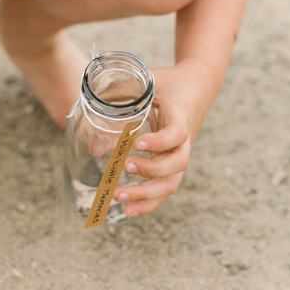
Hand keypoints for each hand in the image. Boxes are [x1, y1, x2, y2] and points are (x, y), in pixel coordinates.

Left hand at [112, 64, 205, 216]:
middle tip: (126, 166)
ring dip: (146, 194)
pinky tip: (129, 210)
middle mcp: (184, 140)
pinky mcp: (173, 164)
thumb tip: (91, 118)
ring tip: (119, 198)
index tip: (138, 143)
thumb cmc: (168, 82)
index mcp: (180, 115)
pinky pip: (166, 187)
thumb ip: (121, 92)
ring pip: (172, 182)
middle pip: (177, 165)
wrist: (197, 86)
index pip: (177, 133)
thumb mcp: (147, 79)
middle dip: (150, 172)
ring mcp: (180, 154)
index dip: (160, 142)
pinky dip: (149, 202)